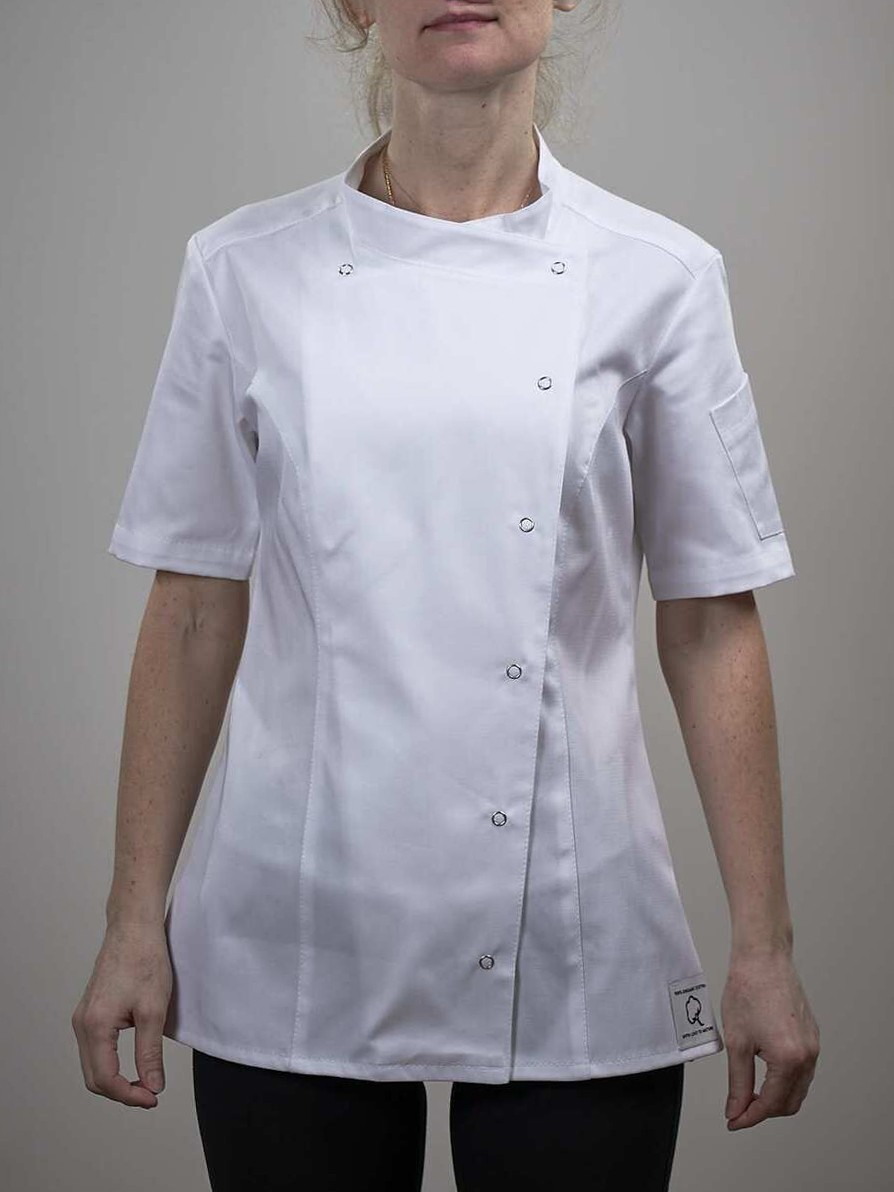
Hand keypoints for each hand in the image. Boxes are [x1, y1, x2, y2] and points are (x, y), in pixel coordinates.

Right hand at [71, 920, 172, 1107]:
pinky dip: (111, 1062)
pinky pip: (95, 1048)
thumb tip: (151, 1086)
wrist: (134, 927)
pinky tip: (132, 1061)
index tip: (153, 1098)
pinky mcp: (91, 1011)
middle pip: (94, 1077)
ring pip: (93, 1064)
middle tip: (151, 1094)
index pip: (105, 1079)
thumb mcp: (154, 1010)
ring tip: (145, 1081)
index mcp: (95, 1026)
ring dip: (116, 1078)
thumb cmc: (145, 959)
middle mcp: (82, 1024)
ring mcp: (83, 1017)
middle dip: (122, 1091)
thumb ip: (149, 1053)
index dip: (129, 1095)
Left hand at [720, 949, 819, 1129]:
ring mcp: (813, 1045)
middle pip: (790, 1102)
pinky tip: (765, 1072)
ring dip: (776, 1096)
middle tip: (739, 1108)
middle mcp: (808, 1055)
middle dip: (764, 1110)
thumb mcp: (737, 1043)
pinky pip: (803, 1070)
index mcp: (790, 1060)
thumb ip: (738, 1083)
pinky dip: (785, 1079)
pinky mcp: (812, 1035)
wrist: (763, 958)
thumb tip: (737, 1109)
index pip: (771, 1104)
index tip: (733, 1120)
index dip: (749, 1117)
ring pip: (798, 1088)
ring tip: (749, 1091)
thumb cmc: (748, 990)